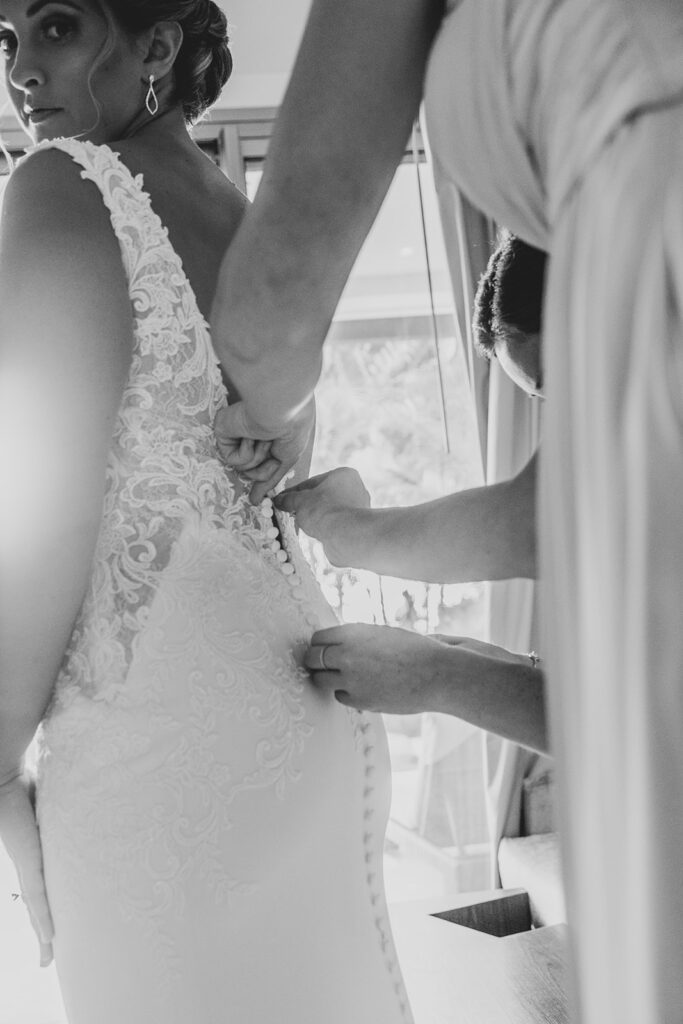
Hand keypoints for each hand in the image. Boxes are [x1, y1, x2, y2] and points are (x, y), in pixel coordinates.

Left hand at [0, 772, 53, 966]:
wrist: (1, 776)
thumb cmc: (26, 780)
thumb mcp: (55, 800)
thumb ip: (70, 803)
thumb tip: (93, 789)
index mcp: (36, 851)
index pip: (41, 885)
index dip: (45, 908)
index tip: (52, 927)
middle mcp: (30, 863)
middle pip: (37, 905)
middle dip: (42, 931)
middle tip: (47, 956)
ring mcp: (28, 865)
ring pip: (36, 909)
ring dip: (43, 935)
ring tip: (47, 959)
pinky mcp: (28, 863)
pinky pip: (38, 898)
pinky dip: (43, 920)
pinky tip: (49, 939)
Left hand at [214, 399, 314, 503]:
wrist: (282, 408)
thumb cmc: (292, 428)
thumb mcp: (287, 459)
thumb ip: (269, 480)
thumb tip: (256, 501)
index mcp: (266, 437)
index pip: (261, 466)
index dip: (261, 479)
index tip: (255, 499)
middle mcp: (250, 436)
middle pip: (253, 472)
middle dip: (265, 465)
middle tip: (273, 446)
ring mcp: (236, 435)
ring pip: (245, 467)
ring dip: (259, 456)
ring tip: (265, 437)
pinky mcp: (223, 433)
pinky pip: (234, 460)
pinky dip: (247, 452)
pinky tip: (251, 436)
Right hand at [275, 467, 369, 562]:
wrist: (345, 536)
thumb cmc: (323, 511)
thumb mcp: (300, 501)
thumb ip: (288, 499)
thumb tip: (278, 500)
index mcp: (344, 474)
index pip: (313, 481)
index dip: (294, 491)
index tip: (282, 499)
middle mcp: (356, 488)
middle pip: (323, 495)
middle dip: (306, 504)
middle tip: (290, 511)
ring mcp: (359, 507)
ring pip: (330, 509)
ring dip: (316, 515)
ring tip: (301, 523)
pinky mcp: (358, 524)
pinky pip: (336, 522)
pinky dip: (325, 525)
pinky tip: (315, 531)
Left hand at [304, 623, 450, 713]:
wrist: (436, 673)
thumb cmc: (413, 649)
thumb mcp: (381, 633)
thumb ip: (355, 639)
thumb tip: (333, 647)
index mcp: (351, 633)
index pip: (317, 639)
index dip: (319, 645)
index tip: (323, 649)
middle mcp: (346, 655)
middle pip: (311, 659)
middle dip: (315, 662)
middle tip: (321, 665)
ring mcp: (350, 680)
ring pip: (320, 681)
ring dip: (327, 679)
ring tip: (340, 677)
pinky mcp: (359, 700)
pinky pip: (340, 697)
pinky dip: (346, 693)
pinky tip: (360, 688)